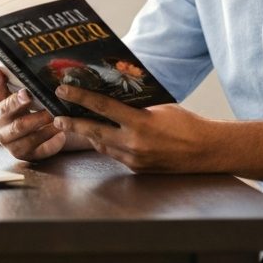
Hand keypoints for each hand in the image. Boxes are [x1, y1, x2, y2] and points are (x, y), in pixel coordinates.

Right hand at [0, 70, 88, 161]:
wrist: (27, 138)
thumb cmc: (24, 112)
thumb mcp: (17, 97)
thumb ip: (13, 83)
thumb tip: (3, 67)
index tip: (2, 72)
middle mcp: (1, 127)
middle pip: (10, 117)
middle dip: (22, 107)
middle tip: (33, 97)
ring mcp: (12, 144)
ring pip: (27, 136)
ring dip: (42, 126)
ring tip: (55, 117)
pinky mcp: (25, 155)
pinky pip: (40, 151)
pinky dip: (51, 143)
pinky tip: (61, 136)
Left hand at [51, 84, 224, 172]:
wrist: (207, 150)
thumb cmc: (187, 124)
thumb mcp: (160, 108)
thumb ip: (135, 107)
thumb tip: (113, 99)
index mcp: (140, 123)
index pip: (102, 107)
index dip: (79, 98)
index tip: (63, 92)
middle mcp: (134, 143)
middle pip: (93, 132)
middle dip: (72, 124)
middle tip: (56, 117)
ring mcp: (135, 159)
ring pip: (102, 146)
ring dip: (88, 136)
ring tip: (75, 126)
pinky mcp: (138, 169)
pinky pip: (115, 156)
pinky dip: (107, 146)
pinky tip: (102, 139)